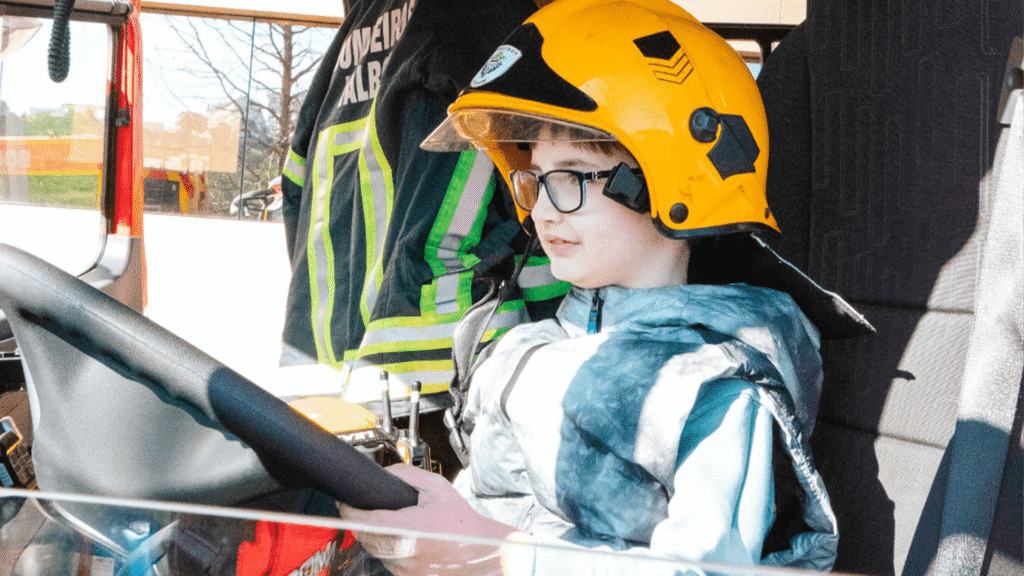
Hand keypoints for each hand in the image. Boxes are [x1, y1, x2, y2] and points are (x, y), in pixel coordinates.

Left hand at [338, 464, 516, 575]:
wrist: (480, 550)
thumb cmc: (461, 522)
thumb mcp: (437, 488)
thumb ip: (407, 476)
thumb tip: (385, 473)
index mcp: (408, 528)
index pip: (365, 521)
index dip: (349, 511)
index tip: (343, 503)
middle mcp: (403, 552)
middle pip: (364, 537)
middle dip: (358, 521)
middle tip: (358, 508)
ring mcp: (404, 568)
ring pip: (374, 550)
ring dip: (372, 536)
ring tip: (382, 521)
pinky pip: (387, 561)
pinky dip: (386, 549)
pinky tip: (398, 537)